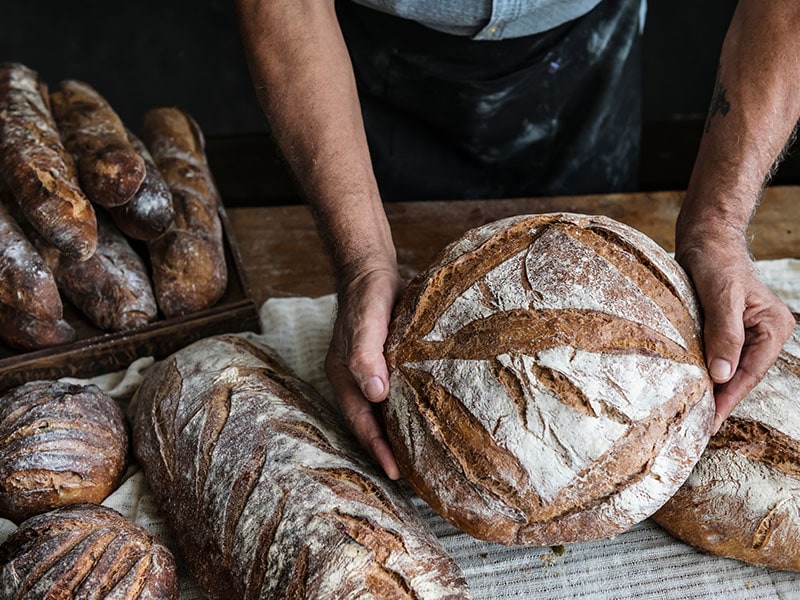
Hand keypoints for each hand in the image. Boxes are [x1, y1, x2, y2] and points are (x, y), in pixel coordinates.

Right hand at [325, 262, 403, 478]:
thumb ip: (367, 354)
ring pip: (385, 412)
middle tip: (413, 476)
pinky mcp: (390, 363)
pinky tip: (428, 417)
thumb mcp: (366, 322)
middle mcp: (357, 380)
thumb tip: (376, 394)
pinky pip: (398, 394)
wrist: (374, 271)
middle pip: (370, 424)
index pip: (361, 422)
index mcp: (345, 378)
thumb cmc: (367, 296)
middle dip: (388, 450)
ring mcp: (372, 373)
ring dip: (399, 433)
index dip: (377, 449)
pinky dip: (408, 410)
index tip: (396, 473)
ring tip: (422, 457)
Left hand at [676, 237, 793, 433]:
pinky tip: (691, 384)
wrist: (705, 237)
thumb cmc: (716, 260)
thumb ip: (724, 334)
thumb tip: (722, 375)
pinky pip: (718, 355)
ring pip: (729, 368)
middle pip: (741, 375)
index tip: (709, 421)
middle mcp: (765, 333)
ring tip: (692, 411)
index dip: (728, 399)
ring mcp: (747, 332)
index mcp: (773, 327)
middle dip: (720, 398)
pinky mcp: (727, 328)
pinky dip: (706, 370)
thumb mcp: (721, 296)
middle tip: (695, 424)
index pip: (750, 372)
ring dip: (712, 387)